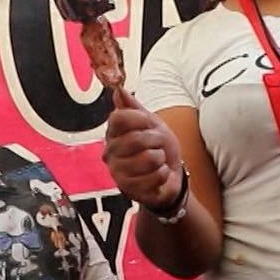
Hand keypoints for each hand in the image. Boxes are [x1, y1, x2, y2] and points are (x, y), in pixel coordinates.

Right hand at [102, 90, 182, 209]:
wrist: (169, 175)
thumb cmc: (158, 147)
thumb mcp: (151, 123)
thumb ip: (134, 107)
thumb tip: (118, 90)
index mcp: (113, 133)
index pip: (119, 118)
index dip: (139, 119)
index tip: (149, 123)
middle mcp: (110, 152)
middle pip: (136, 139)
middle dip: (156, 142)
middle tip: (156, 146)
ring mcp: (117, 172)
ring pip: (148, 159)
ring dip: (161, 160)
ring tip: (157, 162)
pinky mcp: (128, 189)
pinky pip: (154, 177)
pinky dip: (163, 175)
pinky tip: (158, 175)